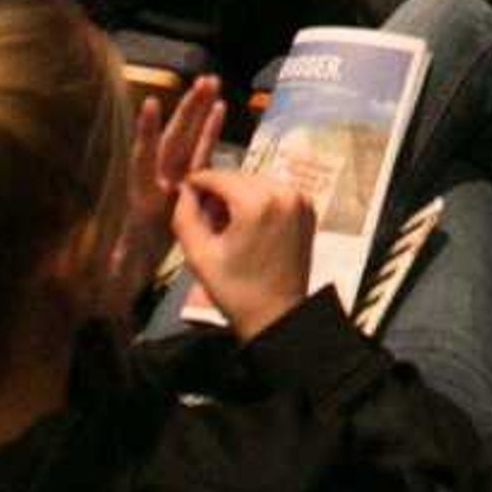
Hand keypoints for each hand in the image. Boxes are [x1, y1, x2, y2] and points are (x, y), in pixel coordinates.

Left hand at [109, 74, 223, 310]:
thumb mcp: (111, 271)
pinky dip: (210, 135)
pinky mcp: (185, 192)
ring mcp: (171, 188)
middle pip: (173, 143)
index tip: (149, 104)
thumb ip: (111, 264)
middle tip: (204, 81)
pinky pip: (200, 159)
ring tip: (214, 84)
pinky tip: (220, 111)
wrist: (118, 289)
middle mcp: (155, 188)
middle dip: (187, 113)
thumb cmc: (111, 280)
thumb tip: (93, 265)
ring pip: (188, 145)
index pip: (142, 161)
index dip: (145, 136)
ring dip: (201, 114)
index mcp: (138, 201)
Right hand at [175, 163, 317, 339]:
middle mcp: (284, 192)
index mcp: (258, 203)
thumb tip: (185, 189)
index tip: (184, 194)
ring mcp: (300, 199)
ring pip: (256, 182)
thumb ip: (185, 216)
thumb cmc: (235, 290)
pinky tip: (247, 225)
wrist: (277, 315)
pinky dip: (258, 201)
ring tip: (225, 224)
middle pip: (238, 177)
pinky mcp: (308, 208)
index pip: (219, 176)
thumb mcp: (199, 255)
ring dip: (237, 195)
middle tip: (205, 218)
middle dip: (218, 192)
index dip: (197, 183)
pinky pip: (274, 192)